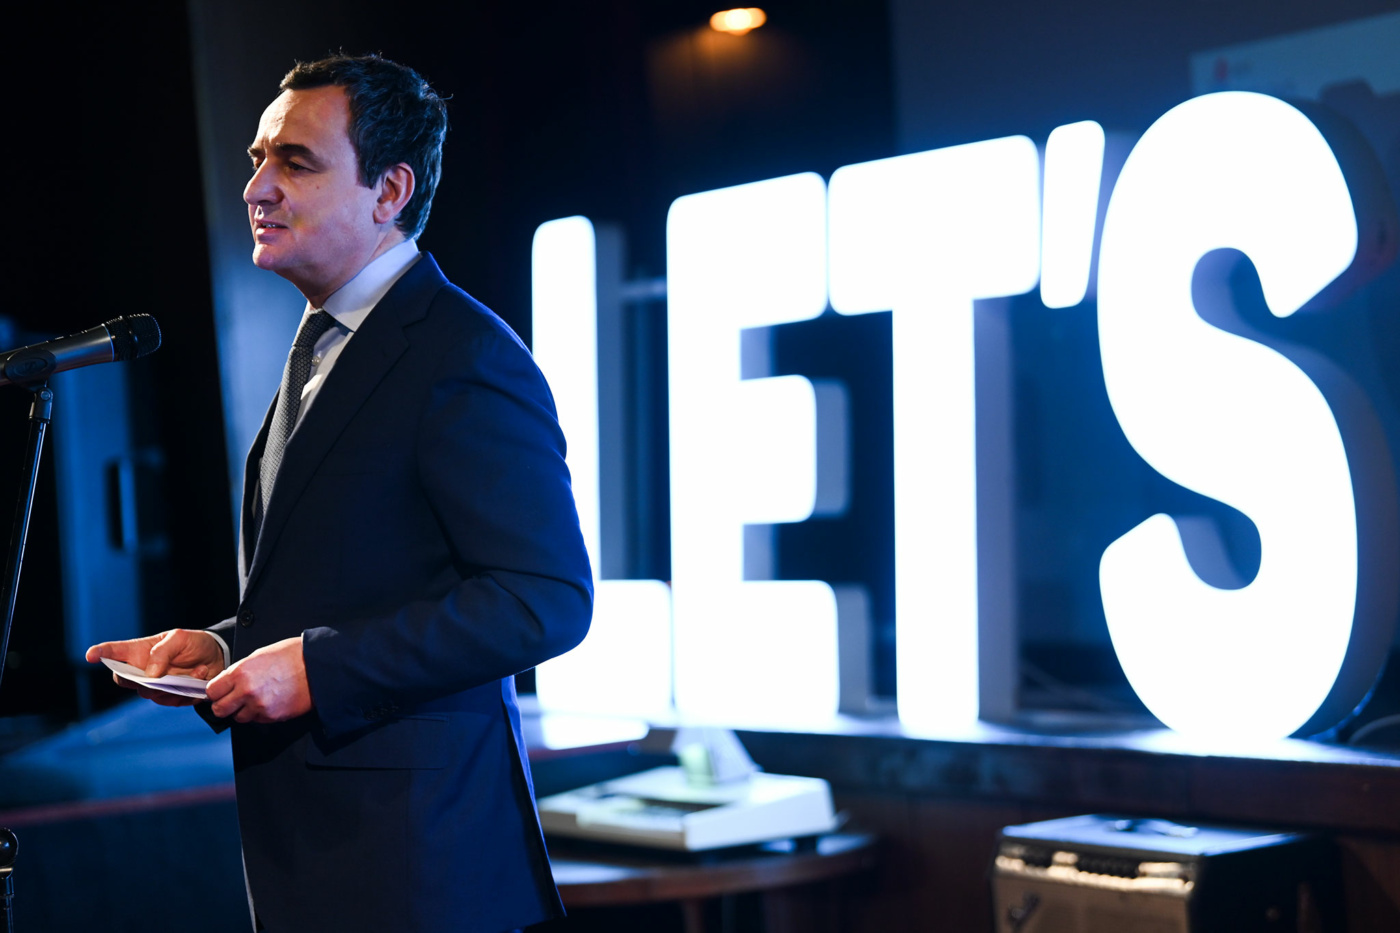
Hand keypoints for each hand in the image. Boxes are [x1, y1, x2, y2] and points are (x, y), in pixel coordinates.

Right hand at [86, 629, 226, 707]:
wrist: (217, 658)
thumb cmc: (194, 644)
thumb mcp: (180, 638)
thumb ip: (162, 652)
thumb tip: (149, 674)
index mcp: (139, 651)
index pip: (113, 653)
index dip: (100, 653)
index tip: (91, 655)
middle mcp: (142, 670)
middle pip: (124, 680)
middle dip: (139, 678)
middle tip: (162, 672)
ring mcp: (154, 686)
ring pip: (148, 693)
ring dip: (173, 683)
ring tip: (196, 669)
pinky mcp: (170, 698)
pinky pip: (171, 701)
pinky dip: (187, 691)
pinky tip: (200, 676)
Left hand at [205, 636, 312, 723]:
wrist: (317, 666)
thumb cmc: (292, 656)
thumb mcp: (259, 655)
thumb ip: (239, 671)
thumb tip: (228, 682)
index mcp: (240, 673)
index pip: (212, 691)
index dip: (216, 691)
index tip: (221, 691)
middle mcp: (247, 692)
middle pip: (220, 710)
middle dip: (224, 705)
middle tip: (233, 700)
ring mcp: (259, 706)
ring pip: (238, 718)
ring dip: (243, 711)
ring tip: (257, 699)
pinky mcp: (272, 716)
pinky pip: (257, 720)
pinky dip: (260, 714)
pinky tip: (270, 701)